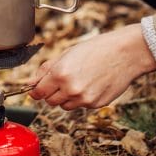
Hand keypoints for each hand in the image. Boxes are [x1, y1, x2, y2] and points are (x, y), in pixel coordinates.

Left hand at [29, 24, 155, 109]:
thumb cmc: (96, 50)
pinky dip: (82, 98)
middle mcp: (71, 89)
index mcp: (60, 74)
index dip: (37, 90)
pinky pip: (80, 106)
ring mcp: (84, 99)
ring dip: (66, 97)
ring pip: (65, 106)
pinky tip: (92, 84)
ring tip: (79, 81)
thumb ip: (46, 70)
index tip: (38, 88)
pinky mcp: (95, 104)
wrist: (125, 54)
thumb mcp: (67, 54)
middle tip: (62, 81)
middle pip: (50, 102)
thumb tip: (30, 83)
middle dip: (52, 93)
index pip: (38, 93)